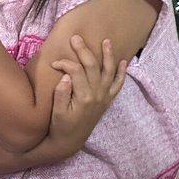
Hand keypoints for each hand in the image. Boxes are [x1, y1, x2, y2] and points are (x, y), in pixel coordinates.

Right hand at [48, 35, 127, 155]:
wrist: (71, 141)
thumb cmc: (61, 126)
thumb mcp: (56, 112)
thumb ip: (61, 93)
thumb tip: (65, 76)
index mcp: (84, 97)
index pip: (76, 71)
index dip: (65, 63)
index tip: (55, 62)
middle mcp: (98, 95)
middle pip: (93, 67)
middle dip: (84, 51)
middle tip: (76, 38)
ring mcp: (105, 97)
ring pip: (109, 71)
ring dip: (108, 55)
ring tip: (107, 41)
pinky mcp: (108, 100)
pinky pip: (118, 84)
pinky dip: (121, 72)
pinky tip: (123, 61)